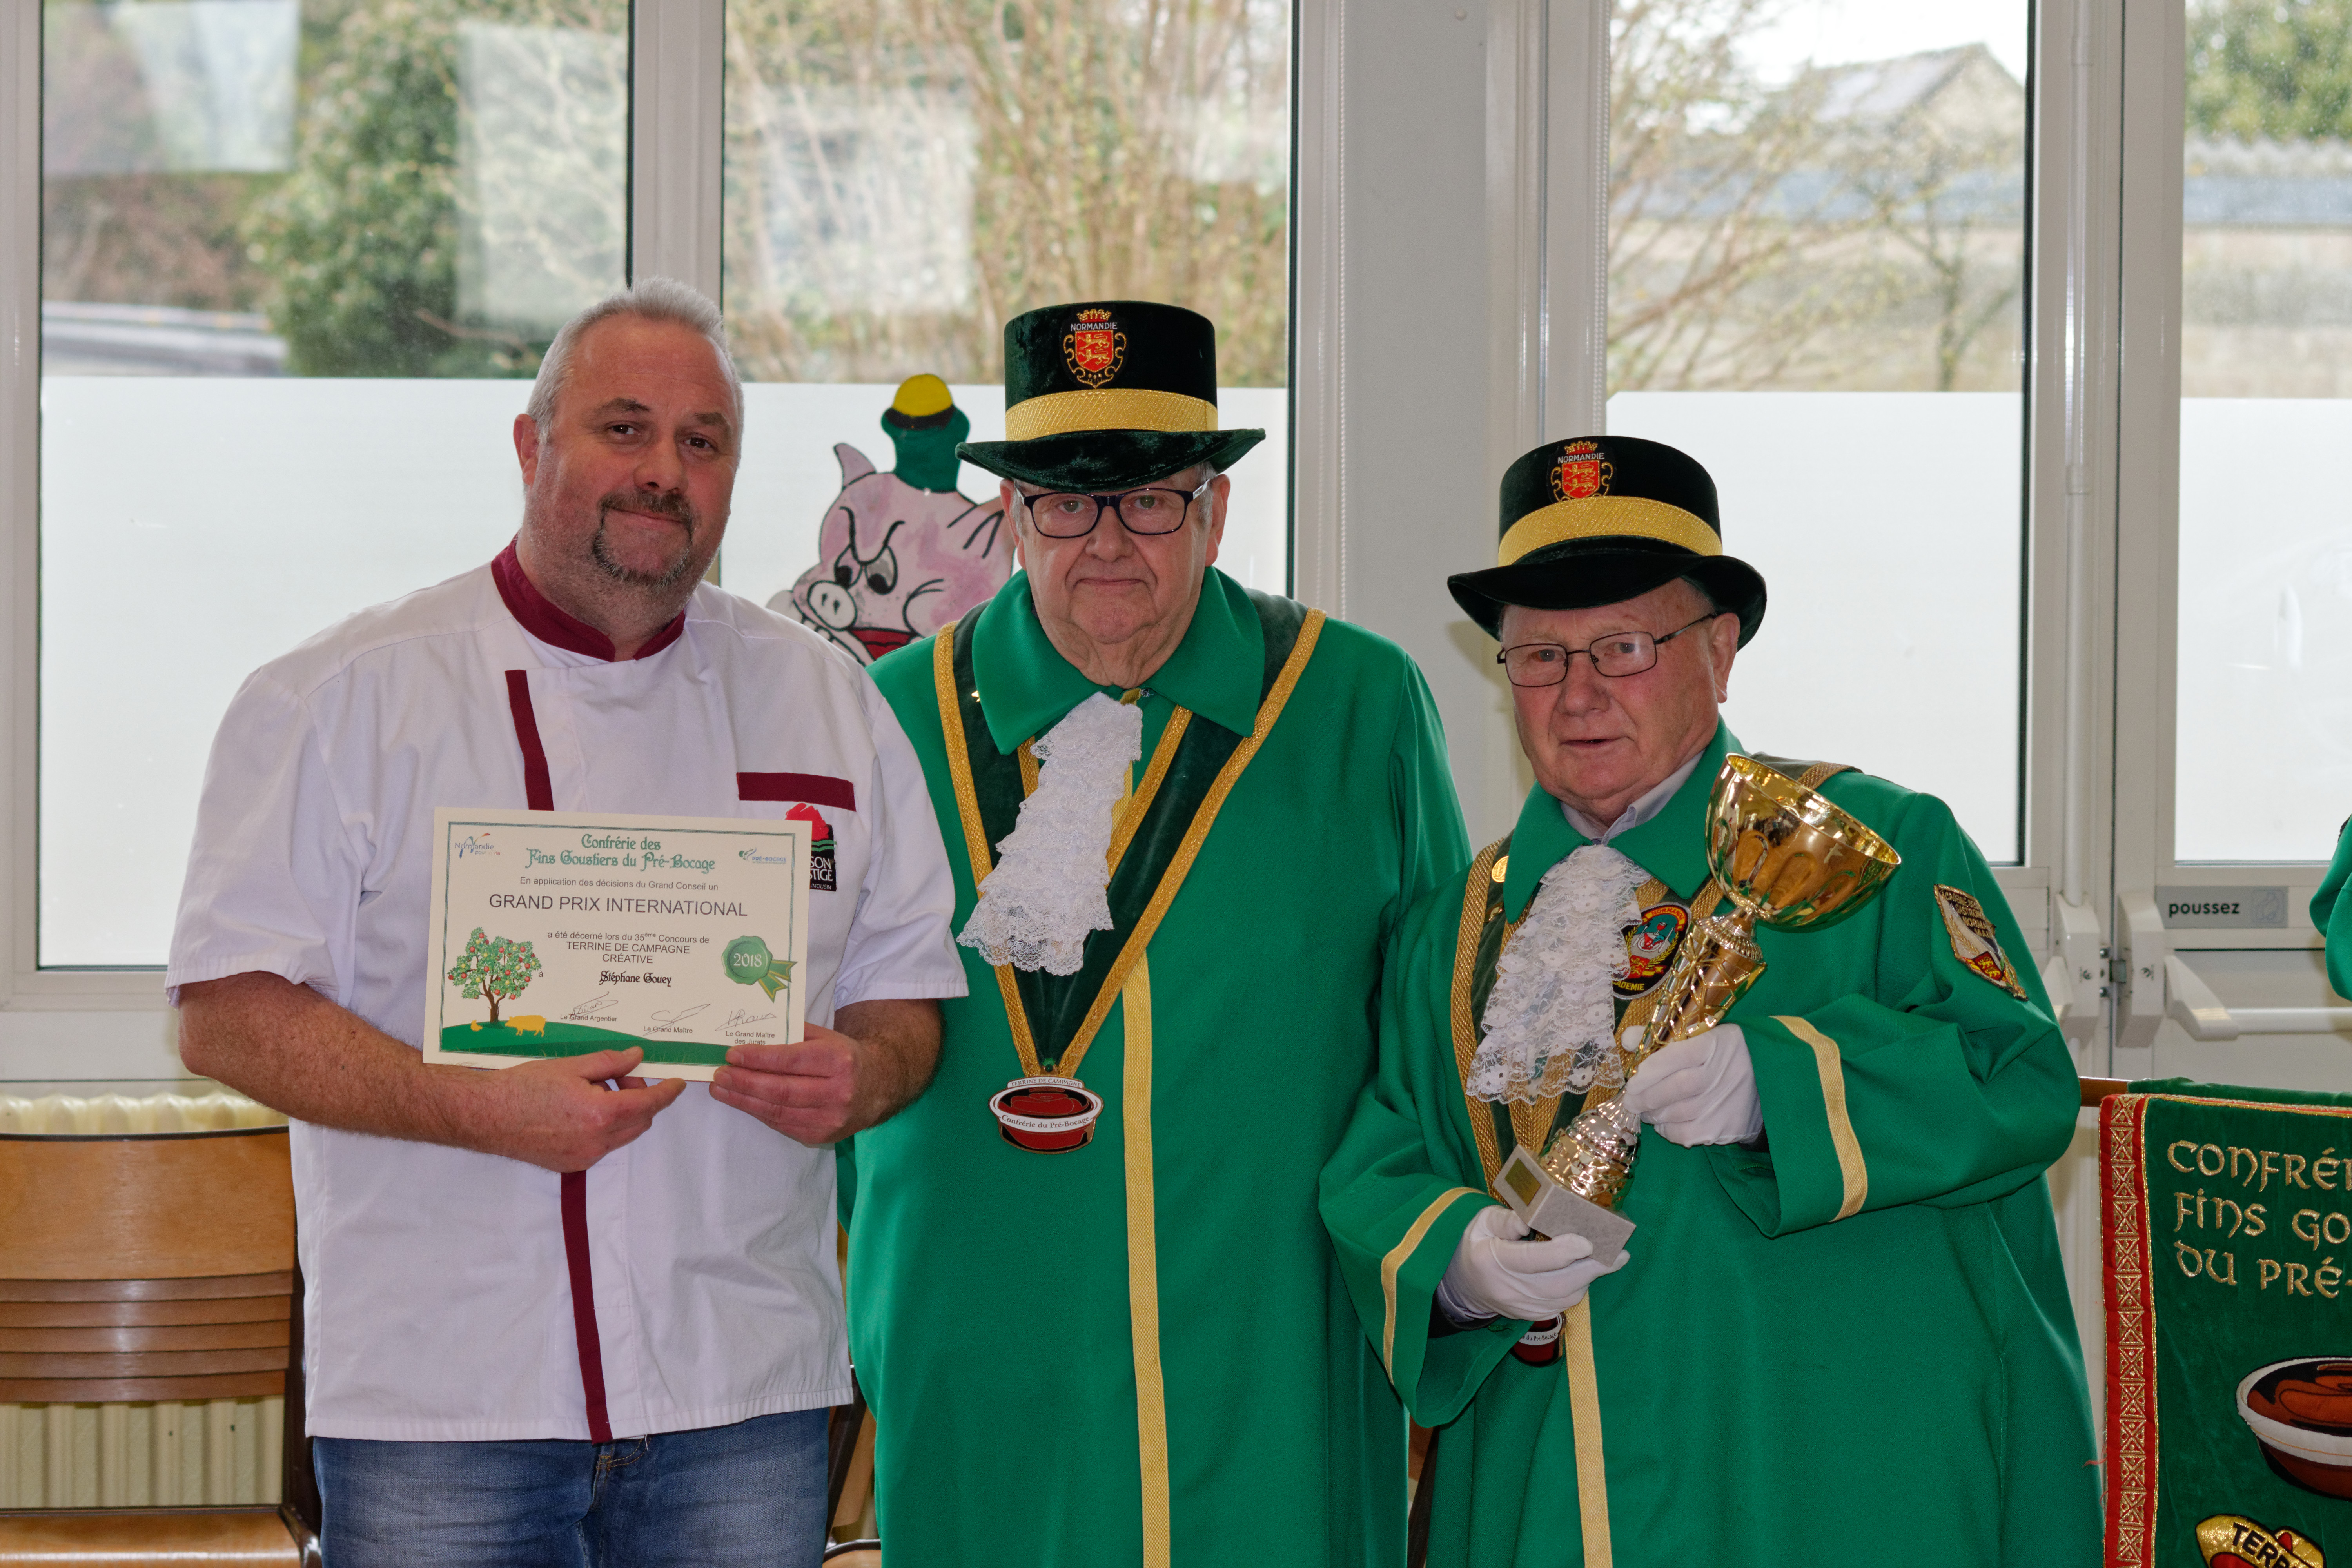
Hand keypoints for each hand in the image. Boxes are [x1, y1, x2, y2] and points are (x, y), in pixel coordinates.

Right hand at [454, 1048, 685, 1172]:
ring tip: (594, 1091)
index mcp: (601, 1114)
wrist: (487, 1114)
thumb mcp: (572, 1066)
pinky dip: (603, 1129)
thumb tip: (637, 1057)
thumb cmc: (524, 1086)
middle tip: (620, 1077)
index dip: (667, 1092)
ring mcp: (584, 1157)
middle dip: (640, 1098)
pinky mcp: (571, 1165)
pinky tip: (579, 1111)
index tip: (678, 1083)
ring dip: (621, 1114)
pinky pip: (601, 1146)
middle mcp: (596, 1142)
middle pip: (640, 1122)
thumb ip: (610, 1063)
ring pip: (622, 1136)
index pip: (649, 1103)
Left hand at [713, 1023, 877, 1145]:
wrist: (878, 1087)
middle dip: (744, 1082)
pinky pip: (782, 1124)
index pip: (790, 1060)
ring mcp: (829, 1118)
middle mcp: (837, 1092)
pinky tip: (744, 1102)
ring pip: (777, 1111)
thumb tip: (751, 1036)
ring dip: (744, 1101)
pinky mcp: (821, 1136)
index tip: (732, 1055)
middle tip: (719, 1074)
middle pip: (780, 1090)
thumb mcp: (827, 1037)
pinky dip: (760, 1113)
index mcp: (838, 1061)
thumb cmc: (844, 1058)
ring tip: (721, 1089)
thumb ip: (794, 1035)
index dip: (758, 1059)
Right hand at [1440, 1204, 1628, 1319]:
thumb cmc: (1474, 1244)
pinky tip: (1586, 1271)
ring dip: (1590, 1277)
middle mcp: (1509, 1290)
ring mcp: (1521, 1307)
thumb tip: (1533, 1217)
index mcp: (1493, 1261)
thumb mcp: (1482, 1222)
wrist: (1460, 1284)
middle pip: (1559, 1283)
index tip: (1587, 1240)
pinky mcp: (1531, 1316)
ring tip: (1611, 1258)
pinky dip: (1579, 1286)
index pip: (1533, 1260)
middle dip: (1592, 1267)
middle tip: (1619, 1253)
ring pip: (1566, 1296)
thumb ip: (1508, 1220)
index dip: (1563, 1251)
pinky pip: (1563, 1303)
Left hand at [1619, 1024, 1760, 1145]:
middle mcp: (1721, 1074)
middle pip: (1675, 1089)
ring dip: (1654, 1115)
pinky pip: (1687, 1134)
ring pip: (1678, 1114)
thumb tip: (1628, 1040)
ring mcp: (1725, 1103)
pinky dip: (1669, 1131)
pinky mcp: (1727, 1127)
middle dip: (1645, 1098)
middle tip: (1631, 1102)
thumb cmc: (1724, 1054)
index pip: (1674, 1057)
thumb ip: (1661, 1038)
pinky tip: (1665, 1124)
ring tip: (1647, 1112)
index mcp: (1713, 1045)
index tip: (1633, 1082)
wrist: (1769, 1078)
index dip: (1649, 1071)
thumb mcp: (1701, 1036)